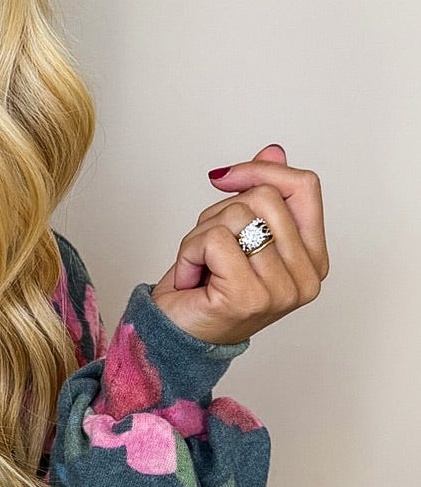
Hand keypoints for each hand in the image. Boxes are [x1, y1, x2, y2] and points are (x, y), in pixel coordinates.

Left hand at [148, 143, 328, 344]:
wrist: (173, 335)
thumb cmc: (206, 287)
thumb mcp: (236, 230)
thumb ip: (262, 192)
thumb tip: (274, 150)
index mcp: (314, 259)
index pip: (305, 187)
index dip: (261, 170)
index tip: (226, 179)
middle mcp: (307, 278)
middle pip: (264, 197)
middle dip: (221, 211)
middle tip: (209, 248)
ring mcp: (282, 291)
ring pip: (237, 215)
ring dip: (202, 235)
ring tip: (201, 265)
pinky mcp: (249, 297)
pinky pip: (214, 239)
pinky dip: (189, 252)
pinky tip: (191, 279)